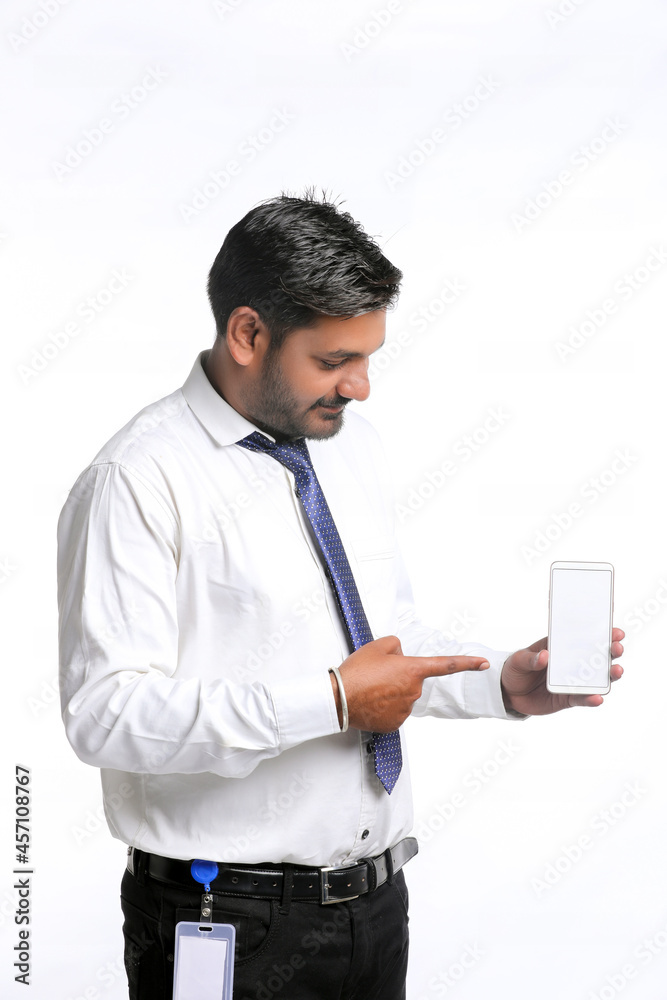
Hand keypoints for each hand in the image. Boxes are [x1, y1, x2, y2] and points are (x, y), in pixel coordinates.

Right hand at [332, 634, 489, 731]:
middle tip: (375, 675)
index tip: (483, 664)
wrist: (339, 698)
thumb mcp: (376, 646)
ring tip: (369, 689)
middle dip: (398, 676)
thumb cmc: (356, 672)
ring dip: (390, 692)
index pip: (445, 665)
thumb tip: (401, 655)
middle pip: (412, 679)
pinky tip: (370, 702)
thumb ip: (396, 644)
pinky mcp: (395, 723)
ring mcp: (405, 710)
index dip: (466, 663)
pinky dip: (384, 707)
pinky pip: (394, 711)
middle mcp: (413, 691)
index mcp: (412, 670)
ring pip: (403, 695)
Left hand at [500, 628, 624, 715]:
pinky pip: (582, 699)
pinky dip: (591, 699)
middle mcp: (572, 663)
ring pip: (597, 679)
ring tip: (617, 671)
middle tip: (617, 648)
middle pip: (598, 657)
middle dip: (611, 651)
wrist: (508, 693)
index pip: (585, 638)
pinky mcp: (568, 699)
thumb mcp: (518, 659)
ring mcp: (572, 681)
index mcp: (562, 647)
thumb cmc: (515, 669)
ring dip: (609, 675)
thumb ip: (531, 658)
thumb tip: (544, 656)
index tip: (615, 631)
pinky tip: (597, 698)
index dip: (603, 634)